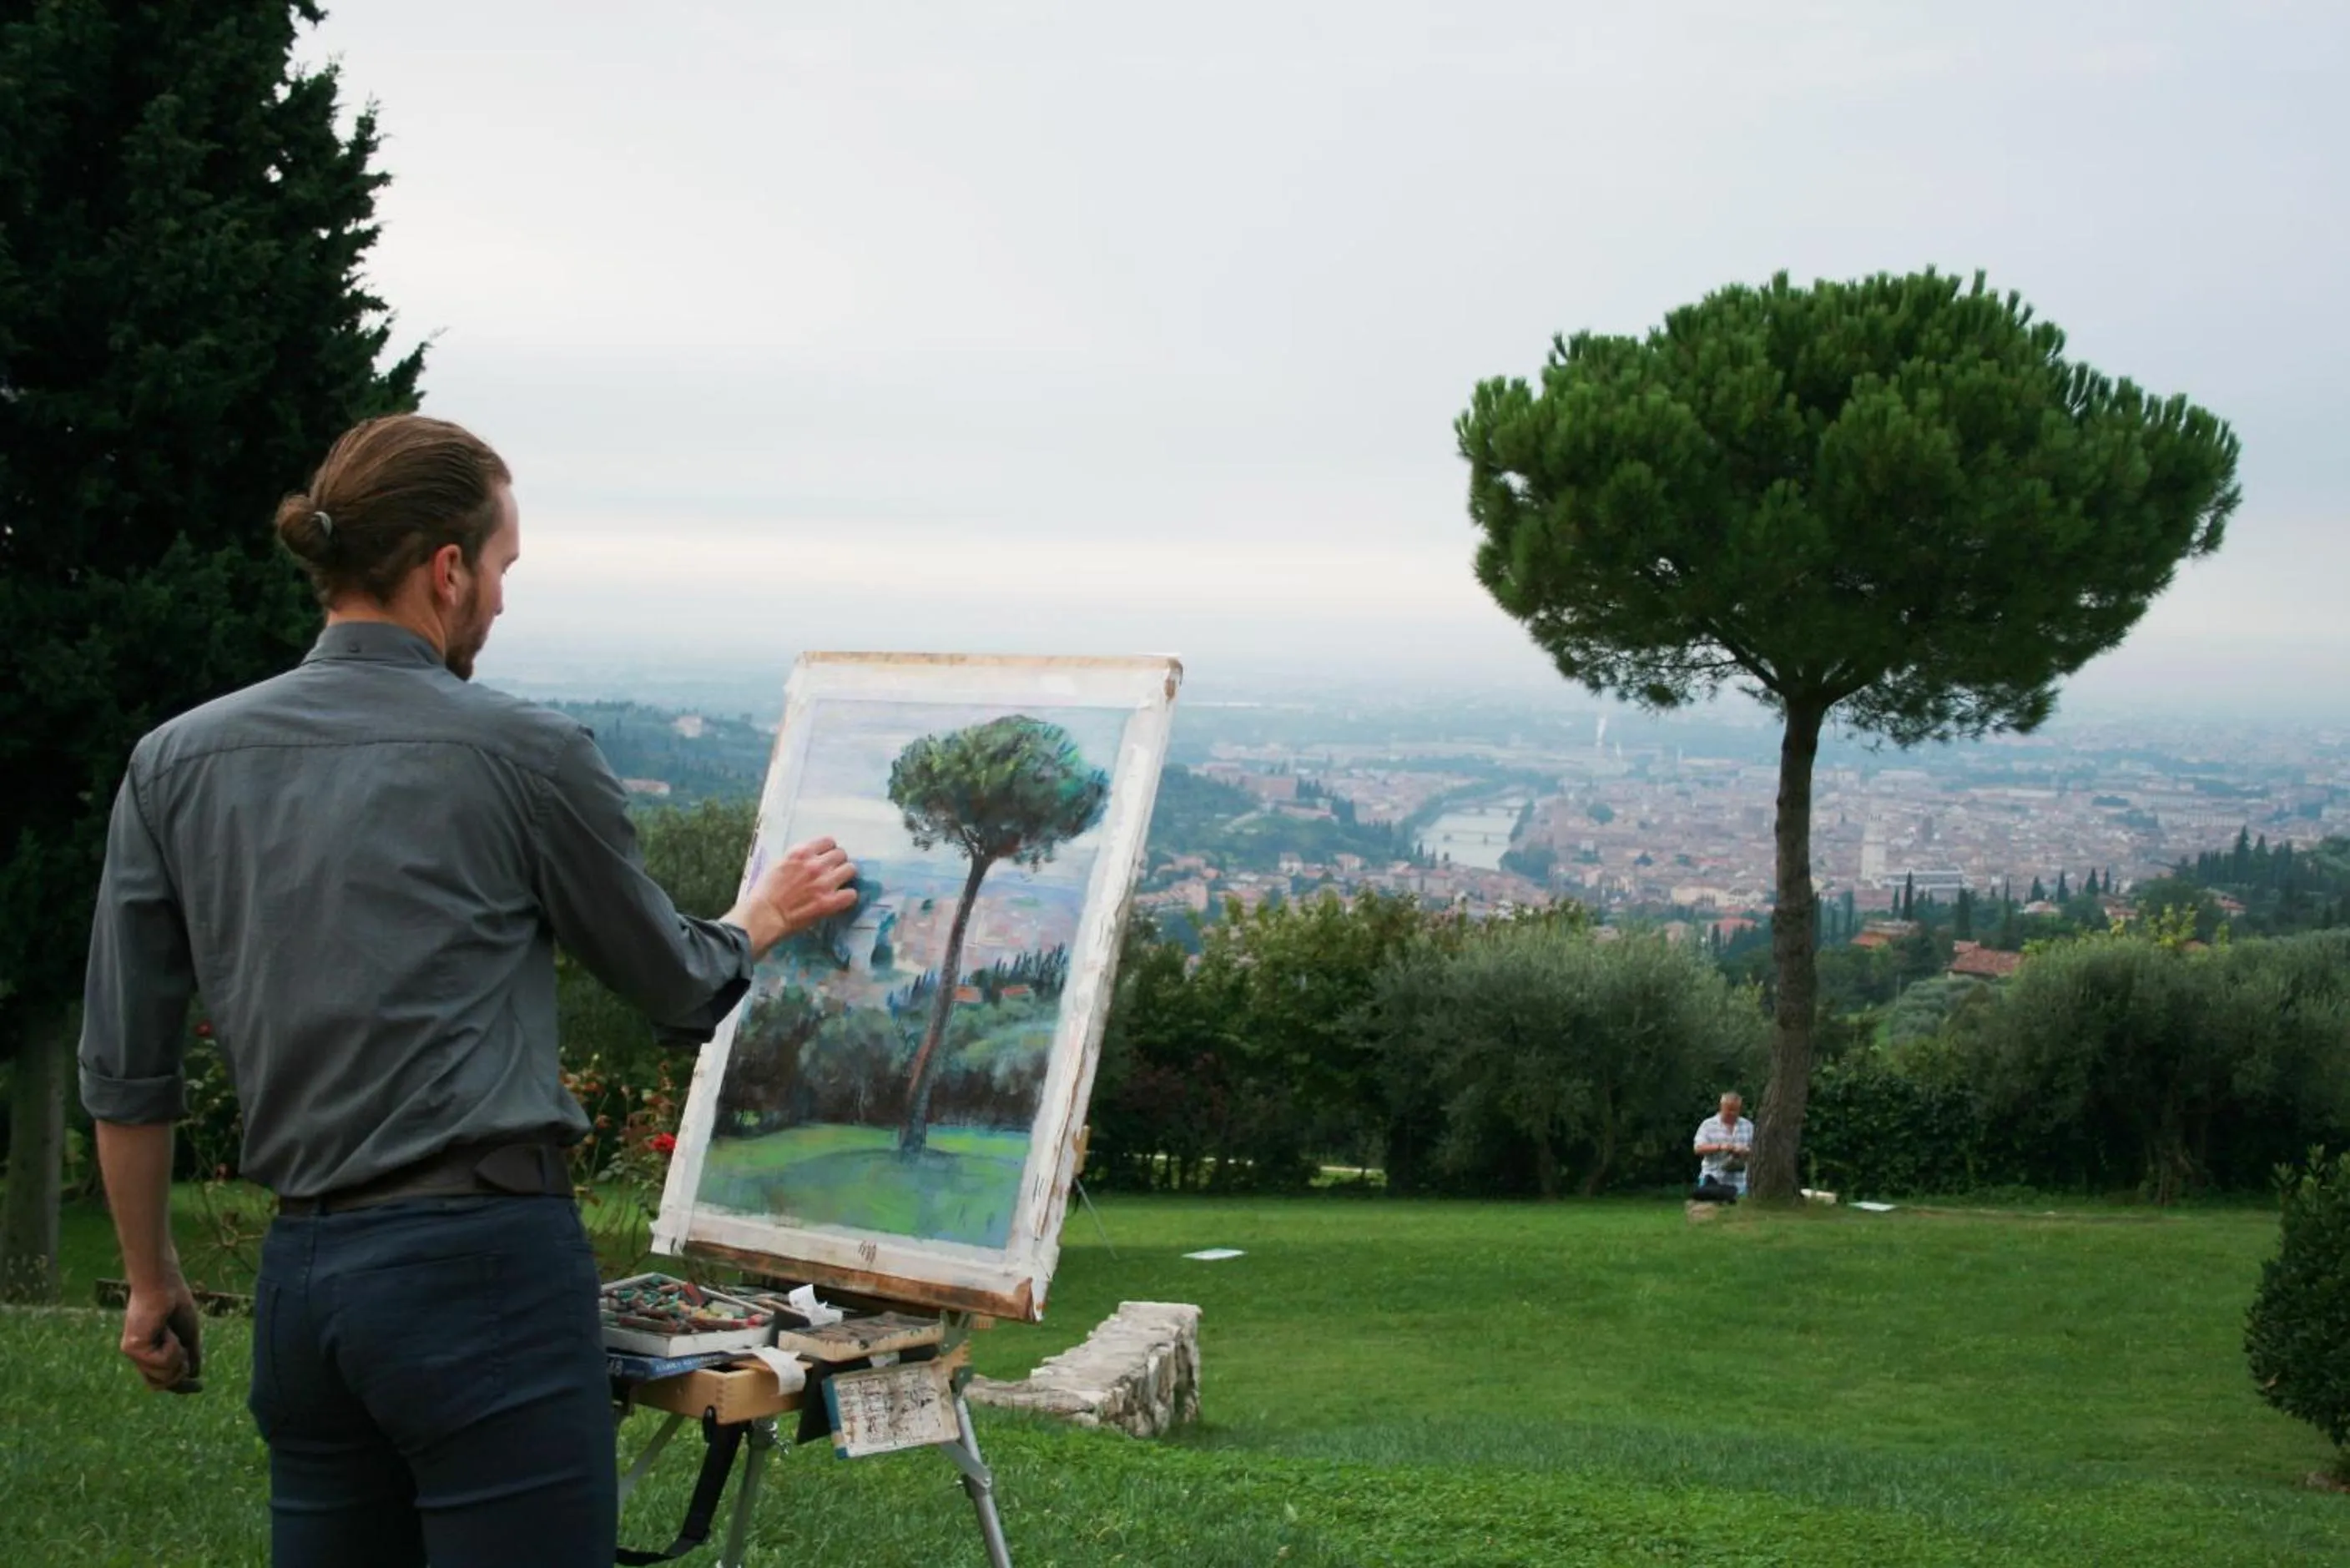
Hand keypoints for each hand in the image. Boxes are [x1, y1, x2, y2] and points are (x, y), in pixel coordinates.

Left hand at [120, 1275, 201, 1392]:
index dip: (181, 1386)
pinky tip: (165, 1329)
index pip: (162, 1380)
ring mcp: (134, 1353)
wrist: (164, 1285)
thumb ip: (189, 1355)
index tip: (200, 1387)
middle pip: (161, 1384)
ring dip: (177, 1355)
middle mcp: (139, 1356)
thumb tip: (194, 1375)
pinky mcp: (132, 1348)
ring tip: (172, 1334)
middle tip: (184, 1349)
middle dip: (179, 1372)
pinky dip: (171, 1346)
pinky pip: (161, 1361)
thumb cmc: (175, 1304)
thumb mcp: (188, 1334)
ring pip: (163, 1376)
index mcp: (151, 1353)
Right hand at [728, 836, 858, 957]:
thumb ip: (797, 859)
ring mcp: (824, 883)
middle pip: (842, 854)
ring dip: (845, 876)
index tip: (826, 858)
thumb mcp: (778, 865)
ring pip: (850, 870)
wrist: (763, 916)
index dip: (829, 850)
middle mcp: (815, 864)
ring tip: (838, 884)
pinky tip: (840, 899)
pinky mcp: (829, 902)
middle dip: (838, 862)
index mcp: (800, 853)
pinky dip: (847, 896)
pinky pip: (851, 894)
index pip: (828, 841)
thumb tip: (811, 858)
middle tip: (833, 872)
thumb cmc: (765, 892)